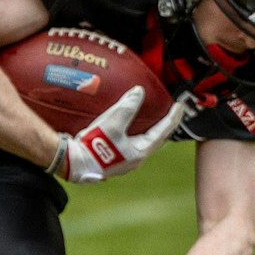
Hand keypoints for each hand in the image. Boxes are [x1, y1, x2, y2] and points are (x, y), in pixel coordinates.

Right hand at [51, 86, 189, 183]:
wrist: (74, 162)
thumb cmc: (95, 145)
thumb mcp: (113, 122)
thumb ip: (128, 106)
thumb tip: (139, 92)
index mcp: (140, 151)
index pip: (163, 131)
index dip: (173, 117)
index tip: (181, 106)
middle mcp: (136, 159)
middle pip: (156, 139)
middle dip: (165, 125)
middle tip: (171, 112)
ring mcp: (125, 161)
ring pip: (144, 143)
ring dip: (151, 130)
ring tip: (155, 119)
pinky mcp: (115, 159)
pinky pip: (132, 144)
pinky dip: (137, 134)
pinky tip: (132, 129)